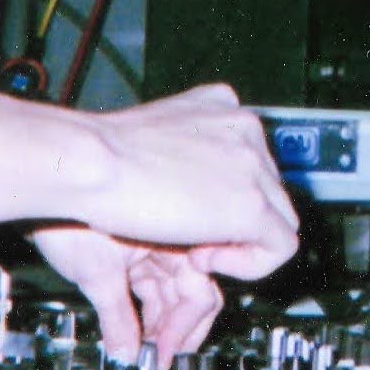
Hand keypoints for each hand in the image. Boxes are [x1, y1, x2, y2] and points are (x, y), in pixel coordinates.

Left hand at [31, 226, 225, 362]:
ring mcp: (153, 251)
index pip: (200, 294)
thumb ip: (117, 321)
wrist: (42, 191)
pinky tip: (134, 336)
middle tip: (159, 362)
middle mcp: (172, 244)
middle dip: (178, 333)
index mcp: (177, 240)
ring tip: (143, 355)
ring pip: (171, 298)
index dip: (185, 330)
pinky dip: (144, 314)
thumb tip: (128, 357)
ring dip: (160, 328)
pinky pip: (150, 290)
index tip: (164, 356)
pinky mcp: (132, 256)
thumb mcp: (97, 276)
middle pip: (192, 299)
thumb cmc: (67, 218)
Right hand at [77, 85, 298, 279]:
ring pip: (280, 218)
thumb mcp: (151, 139)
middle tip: (188, 238)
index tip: (189, 211)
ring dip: (239, 243)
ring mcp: (253, 164)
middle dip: (232, 221)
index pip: (251, 159)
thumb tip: (192, 186)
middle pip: (268, 189)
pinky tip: (206, 260)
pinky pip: (281, 247)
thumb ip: (182, 154)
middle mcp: (245, 128)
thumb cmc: (98, 156)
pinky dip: (249, 265)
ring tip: (194, 250)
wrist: (88, 163)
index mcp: (222, 105)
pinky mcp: (252, 205)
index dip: (224, 194)